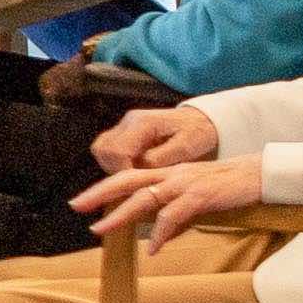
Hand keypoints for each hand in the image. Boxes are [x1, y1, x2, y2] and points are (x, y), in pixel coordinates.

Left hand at [72, 151, 272, 242]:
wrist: (260, 175)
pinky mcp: (200, 195)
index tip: (83, 201)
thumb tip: (159, 239)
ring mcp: (185, 183)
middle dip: (99, 193)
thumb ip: (177, 218)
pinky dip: (161, 232)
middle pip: (127, 181)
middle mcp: (172, 174)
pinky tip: (154, 248)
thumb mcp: (197, 202)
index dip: (104, 188)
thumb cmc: (229, 188)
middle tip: (76, 206)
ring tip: (103, 230)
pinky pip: (174, 214)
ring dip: (121, 214)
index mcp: (169, 173)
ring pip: (145, 197)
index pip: (129, 178)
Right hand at [87, 101, 221, 174]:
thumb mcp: (186, 147)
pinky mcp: (124, 133)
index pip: (117, 150)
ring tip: (136, 175)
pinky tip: (134, 169)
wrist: (201, 120)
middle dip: (115, 170)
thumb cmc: (197, 133)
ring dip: (113, 167)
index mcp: (144, 122)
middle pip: (103, 149)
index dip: (123, 171)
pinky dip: (115, 163)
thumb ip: (160, 158)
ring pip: (101, 149)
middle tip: (137, 179)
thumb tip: (139, 170)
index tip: (139, 182)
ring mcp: (124, 126)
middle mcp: (129, 121)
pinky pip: (107, 150)